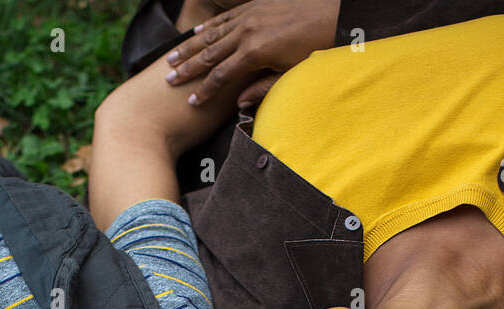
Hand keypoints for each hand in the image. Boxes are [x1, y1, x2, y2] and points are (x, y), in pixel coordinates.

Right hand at [165, 0, 339, 106]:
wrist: (334, 12)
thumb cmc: (316, 46)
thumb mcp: (291, 73)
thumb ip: (264, 88)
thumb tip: (240, 105)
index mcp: (255, 52)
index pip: (221, 75)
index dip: (205, 91)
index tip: (192, 102)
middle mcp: (247, 32)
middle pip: (210, 54)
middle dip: (188, 68)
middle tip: (169, 80)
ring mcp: (250, 15)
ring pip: (213, 34)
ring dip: (191, 47)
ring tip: (173, 58)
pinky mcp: (255, 5)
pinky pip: (226, 17)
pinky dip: (210, 26)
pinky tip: (197, 33)